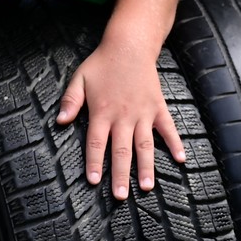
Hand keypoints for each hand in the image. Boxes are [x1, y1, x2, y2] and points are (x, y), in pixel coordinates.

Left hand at [57, 40, 184, 198]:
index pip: (96, 143)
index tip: (95, 181)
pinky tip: (181, 159)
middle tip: (121, 195)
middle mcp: (123, 116)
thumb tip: (59, 121)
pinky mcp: (157, 107)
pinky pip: (168, 128)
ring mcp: (143, 113)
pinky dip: (175, 143)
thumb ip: (70, 102)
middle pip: (121, 150)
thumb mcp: (79, 79)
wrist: (130, 45)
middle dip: (120, 175)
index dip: (95, 162)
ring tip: (146, 187)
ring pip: (145, 145)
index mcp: (102, 112)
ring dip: (145, 167)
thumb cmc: (102, 63)